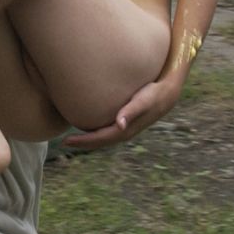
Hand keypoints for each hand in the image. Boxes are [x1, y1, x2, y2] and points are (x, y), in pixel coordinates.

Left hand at [62, 77, 181, 150]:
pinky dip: (97, 130)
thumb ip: (132, 110)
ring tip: (72, 137)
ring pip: (104, 136)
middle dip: (83, 143)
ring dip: (89, 138)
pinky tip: (87, 124)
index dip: (84, 141)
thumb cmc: (155, 92)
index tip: (66, 141)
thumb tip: (119, 124)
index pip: (101, 138)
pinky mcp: (127, 119)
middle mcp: (125, 130)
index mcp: (126, 129)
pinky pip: (108, 129)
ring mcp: (126, 126)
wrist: (169, 90)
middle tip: (63, 142)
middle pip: (101, 141)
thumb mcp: (144, 99)